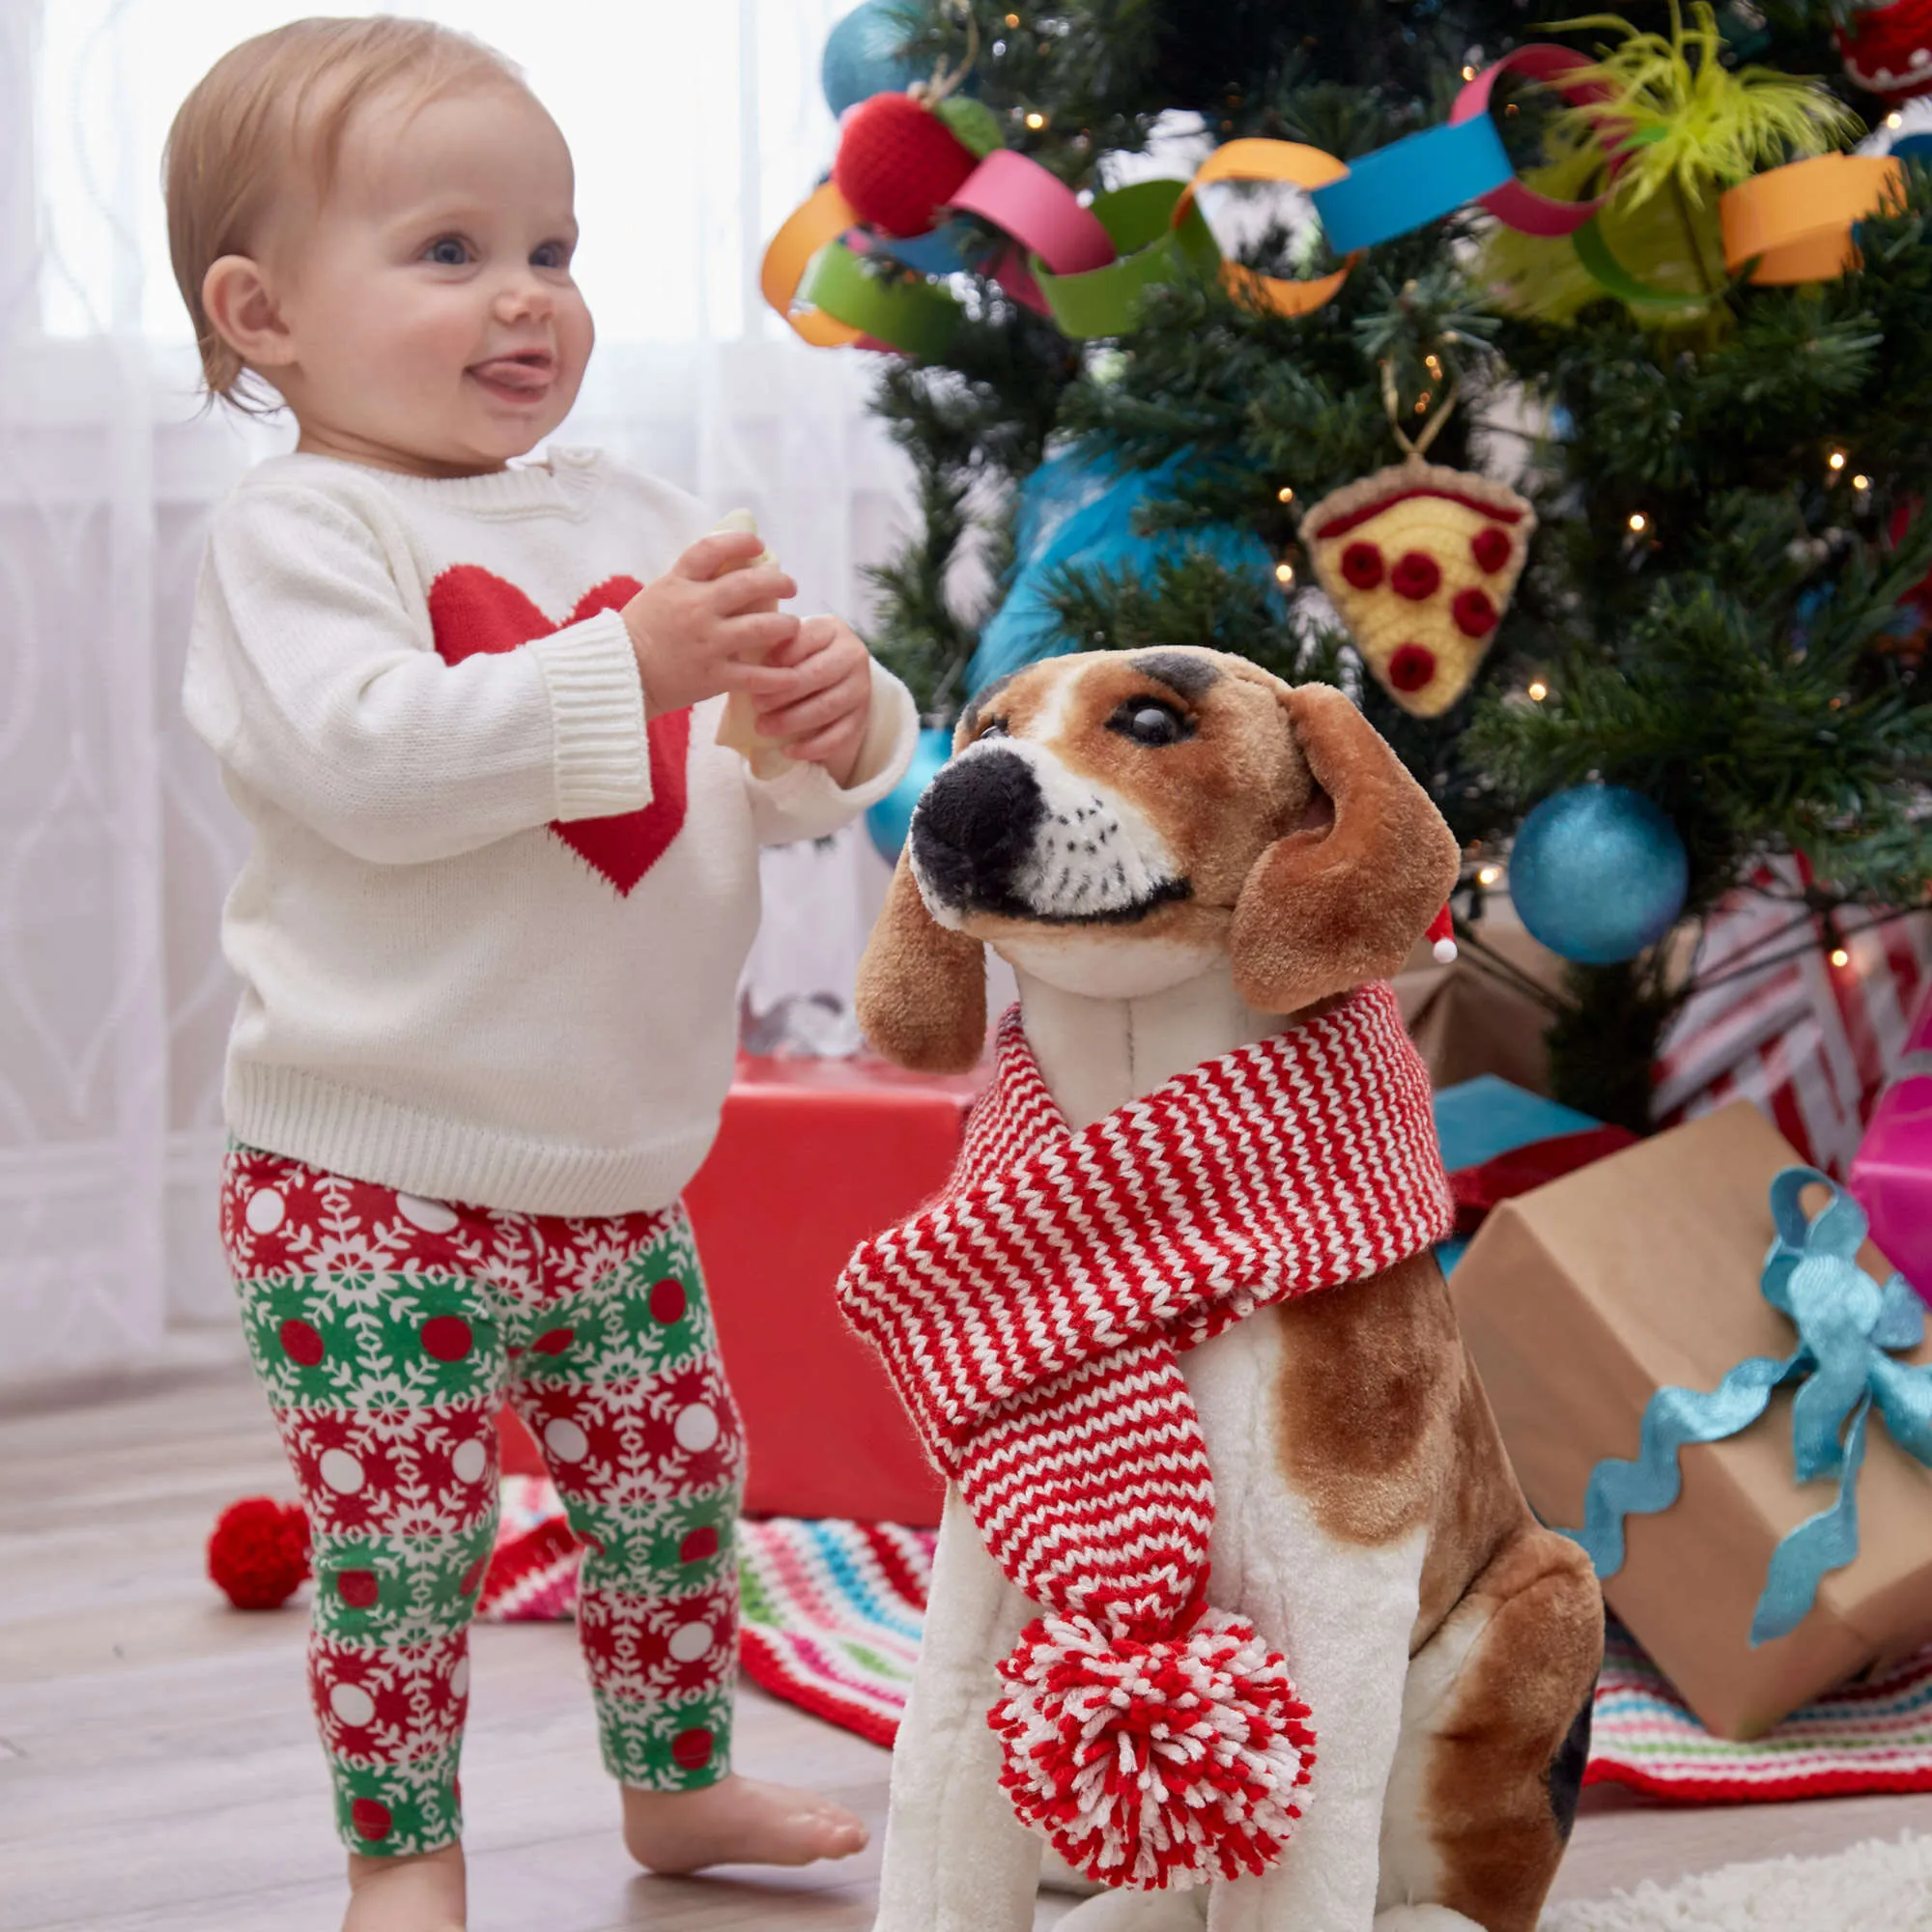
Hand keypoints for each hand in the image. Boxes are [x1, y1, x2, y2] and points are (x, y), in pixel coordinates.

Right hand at [623, 531, 800, 716]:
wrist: (619, 675)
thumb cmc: (639, 633)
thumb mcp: (660, 594)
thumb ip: (691, 582)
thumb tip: (727, 565)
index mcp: (679, 583)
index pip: (712, 549)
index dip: (740, 542)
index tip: (758, 546)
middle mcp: (696, 608)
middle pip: (749, 584)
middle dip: (778, 582)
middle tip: (790, 586)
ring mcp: (707, 643)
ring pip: (762, 627)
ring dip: (786, 625)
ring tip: (792, 626)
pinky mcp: (713, 677)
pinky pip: (756, 676)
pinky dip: (779, 678)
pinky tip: (793, 676)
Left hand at [753, 616, 873, 785]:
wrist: (831, 682)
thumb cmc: (796, 660)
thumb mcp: (786, 644)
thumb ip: (769, 645)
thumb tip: (739, 657)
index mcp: (831, 629)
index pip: (806, 638)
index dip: (780, 656)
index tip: (755, 672)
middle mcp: (853, 654)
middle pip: (818, 674)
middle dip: (783, 692)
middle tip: (756, 705)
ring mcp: (861, 687)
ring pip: (827, 706)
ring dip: (792, 720)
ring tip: (763, 728)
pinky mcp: (861, 717)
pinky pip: (839, 736)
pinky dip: (812, 747)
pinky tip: (789, 751)